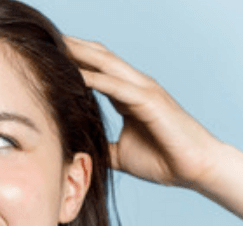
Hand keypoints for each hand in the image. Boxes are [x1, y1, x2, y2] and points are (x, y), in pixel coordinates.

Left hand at [64, 36, 223, 188]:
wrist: (195, 170)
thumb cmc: (162, 161)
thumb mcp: (120, 155)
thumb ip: (101, 147)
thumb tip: (79, 152)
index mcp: (127, 96)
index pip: (97, 71)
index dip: (74, 62)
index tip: (48, 57)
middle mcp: (135, 87)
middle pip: (100, 58)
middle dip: (74, 48)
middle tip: (46, 39)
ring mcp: (144, 90)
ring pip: (107, 64)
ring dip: (81, 54)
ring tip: (55, 45)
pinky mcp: (150, 101)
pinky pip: (116, 86)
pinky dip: (95, 79)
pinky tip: (75, 75)